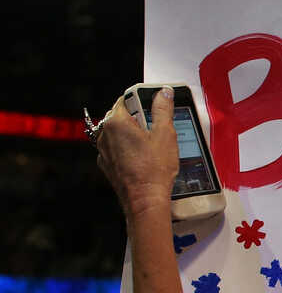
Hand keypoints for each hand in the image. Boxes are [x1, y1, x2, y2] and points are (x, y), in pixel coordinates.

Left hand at [96, 87, 179, 219]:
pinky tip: (144, 159)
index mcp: (116, 122)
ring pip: (119, 133)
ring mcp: (104, 151)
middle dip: (139, 119)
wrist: (144, 200)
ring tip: (152, 147)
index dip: (142, 101)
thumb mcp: (165, 134)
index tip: (154, 107)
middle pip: (122, 116)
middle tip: (157, 129)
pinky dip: (128, 150)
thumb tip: (163, 93)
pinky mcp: (107, 165)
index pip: (126, 99)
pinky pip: (117, 149)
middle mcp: (105, 134)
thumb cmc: (154, 170)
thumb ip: (163, 110)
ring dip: (133, 135)